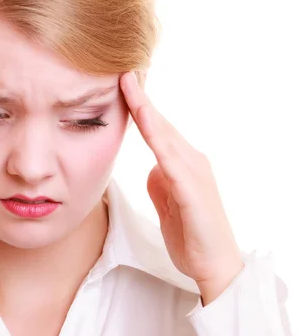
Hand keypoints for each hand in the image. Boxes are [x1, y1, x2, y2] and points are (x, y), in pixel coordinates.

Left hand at [120, 71, 243, 304]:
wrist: (213, 265)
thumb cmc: (190, 234)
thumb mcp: (167, 202)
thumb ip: (160, 181)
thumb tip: (152, 167)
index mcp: (181, 164)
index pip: (157, 129)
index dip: (140, 106)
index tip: (122, 85)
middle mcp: (190, 161)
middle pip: (161, 124)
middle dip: (141, 97)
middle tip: (124, 70)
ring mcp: (193, 173)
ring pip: (165, 135)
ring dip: (146, 109)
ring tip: (129, 84)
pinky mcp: (192, 190)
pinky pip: (170, 160)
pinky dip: (157, 139)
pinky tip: (145, 123)